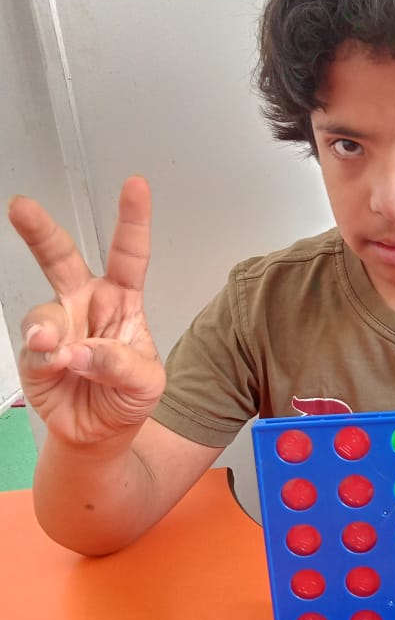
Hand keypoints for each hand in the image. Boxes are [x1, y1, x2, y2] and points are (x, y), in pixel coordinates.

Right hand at [8, 176, 165, 446]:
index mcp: (123, 300)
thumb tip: (80, 349)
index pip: (130, 254)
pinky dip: (47, 358)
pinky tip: (59, 365)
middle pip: (61, 257)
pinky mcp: (36, 352)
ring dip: (52, 332)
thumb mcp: (147, 382)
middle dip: (40, 230)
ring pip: (44, 311)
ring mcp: (58, 326)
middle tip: (22, 208)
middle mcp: (86, 304)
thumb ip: (122, 363)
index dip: (132, 219)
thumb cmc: (128, 397)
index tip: (135, 185)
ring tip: (66, 355)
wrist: (100, 433)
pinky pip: (34, 346)